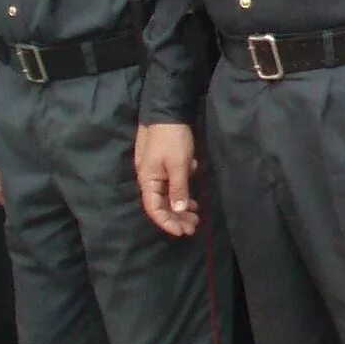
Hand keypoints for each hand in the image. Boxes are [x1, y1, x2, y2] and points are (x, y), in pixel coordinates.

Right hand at [134, 122, 199, 238]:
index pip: (154, 209)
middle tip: (194, 227)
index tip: (182, 232)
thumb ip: (178, 188)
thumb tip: (178, 210)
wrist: (167, 111)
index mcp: (148, 180)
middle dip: (177, 217)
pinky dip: (182, 193)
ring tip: (196, 216)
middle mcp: (149, 179)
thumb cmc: (172, 138)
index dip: (167, 222)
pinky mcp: (165, 166)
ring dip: (181, 207)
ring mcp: (157, 172)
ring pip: (168, 196)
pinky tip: (193, 198)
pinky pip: (172, 185)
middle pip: (162, 205)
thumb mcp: (178, 164)